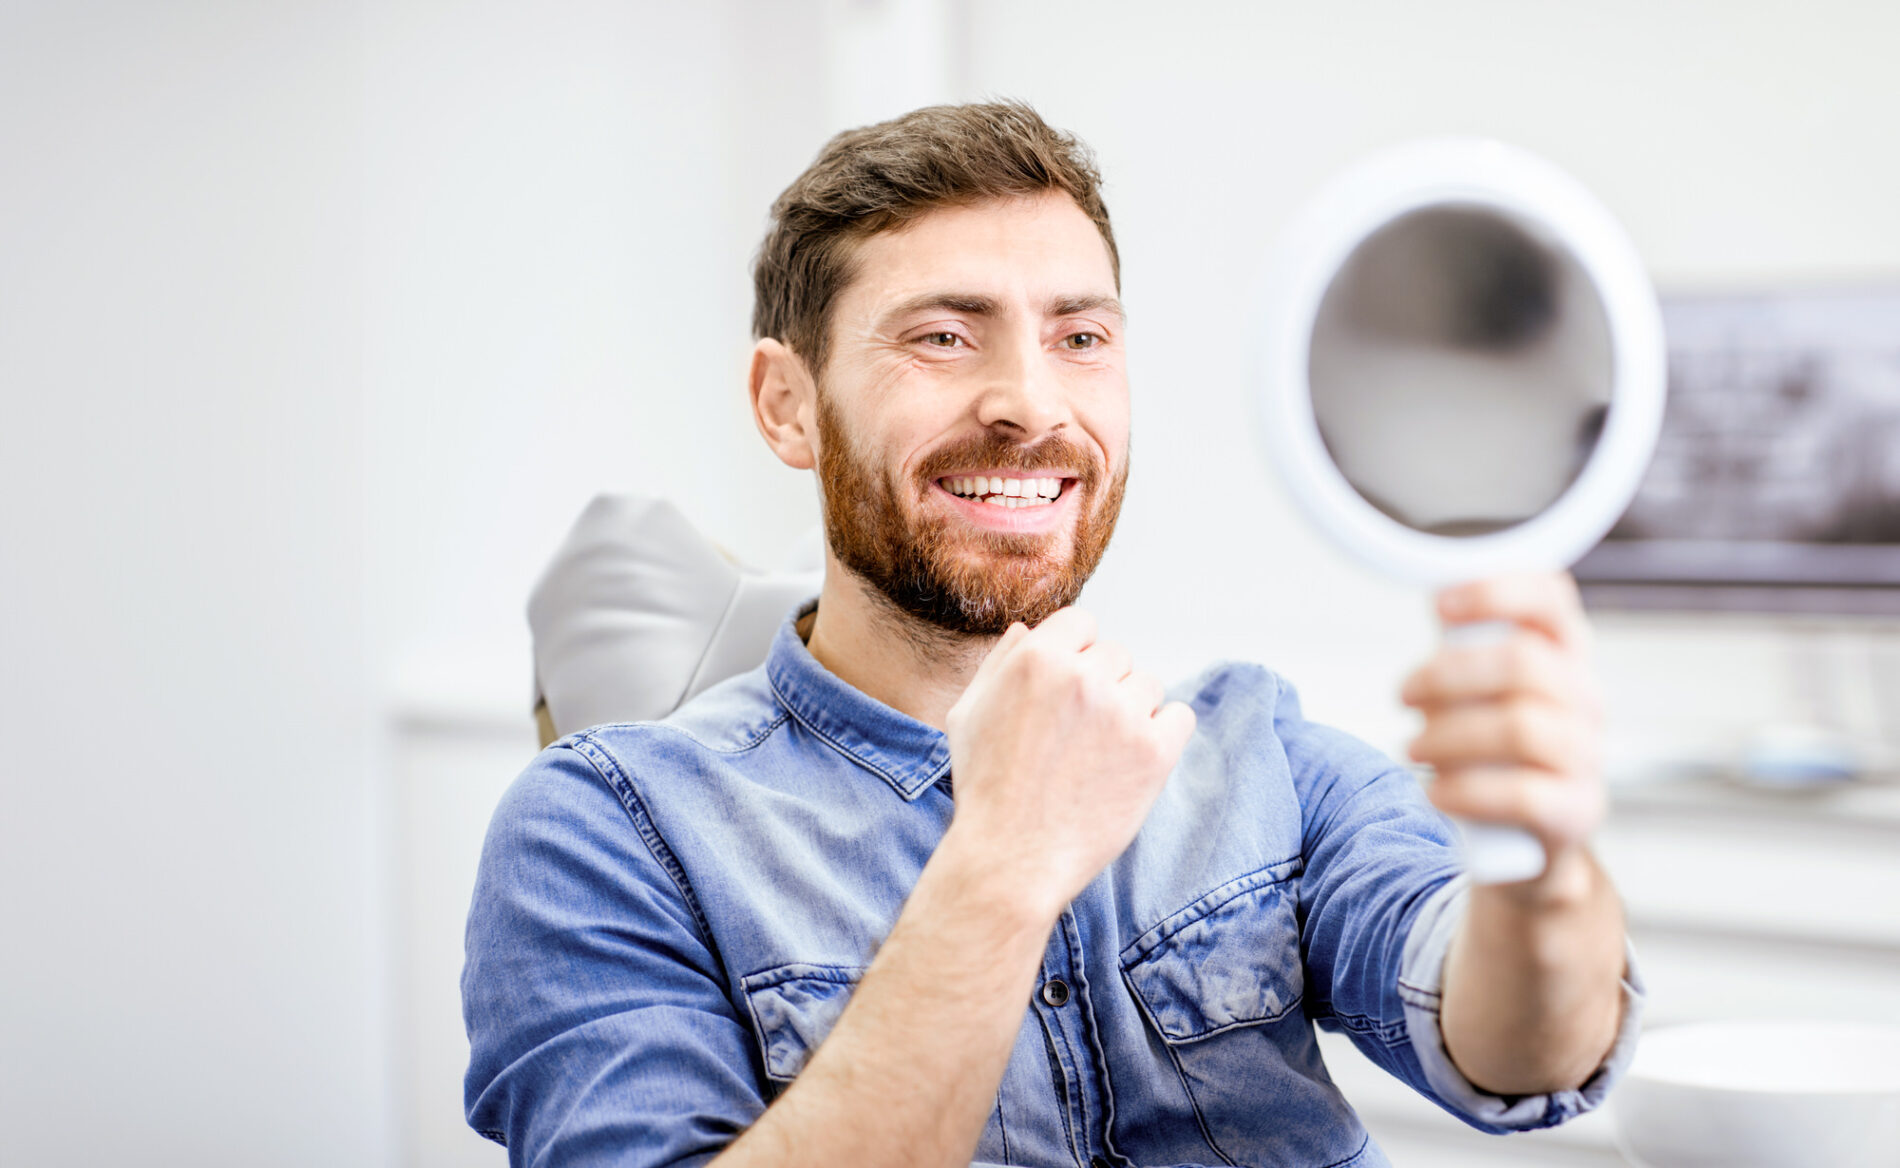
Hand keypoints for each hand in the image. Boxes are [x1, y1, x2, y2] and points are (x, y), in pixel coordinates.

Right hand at [942, 607, 1196, 918]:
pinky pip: (1180, 717)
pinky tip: (1133, 760)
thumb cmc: (985, 789)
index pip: (1081, 622)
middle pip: (1116, 655)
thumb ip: (999, 664)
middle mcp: (1082, 677)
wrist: (1011, 859)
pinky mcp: (1155, 752)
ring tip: (1100, 754)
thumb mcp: (968, 714)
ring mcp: (1122, 714)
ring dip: (1131, 711)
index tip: (1068, 690)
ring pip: (1148, 685)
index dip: (1075, 654)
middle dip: (1102, 686)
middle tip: (1079, 734)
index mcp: (1036, 659)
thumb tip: (1028, 630)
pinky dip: (1164, 734)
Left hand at [1400, 573, 1606, 863]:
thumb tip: (1436, 601)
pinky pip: (1524, 795)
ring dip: (1449, 736)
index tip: (1439, 604)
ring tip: (1413, 748)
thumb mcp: (1481, 690)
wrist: (1526, 839)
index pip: (1552, 599)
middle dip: (1448, 675)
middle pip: (1524, 663)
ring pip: (1521, 727)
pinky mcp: (1577, 810)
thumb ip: (1465, 647)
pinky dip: (1467, 791)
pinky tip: (1436, 793)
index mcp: (1564, 655)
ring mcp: (1587, 755)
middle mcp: (1585, 698)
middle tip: (1404, 694)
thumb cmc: (1493, 748)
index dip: (1496, 591)